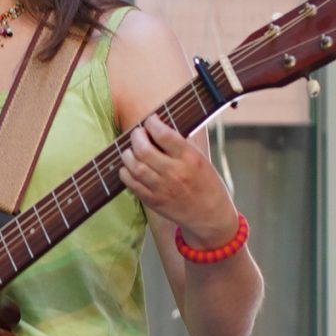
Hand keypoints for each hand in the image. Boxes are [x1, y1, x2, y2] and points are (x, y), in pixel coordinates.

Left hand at [120, 114, 236, 247]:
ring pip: (135, 166)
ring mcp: (162, 188)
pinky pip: (131, 184)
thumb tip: (161, 128)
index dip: (152, 123)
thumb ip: (182, 146)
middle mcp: (175, 172)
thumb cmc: (207, 184)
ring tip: (131, 150)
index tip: (150, 120)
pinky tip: (128, 167)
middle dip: (136, 137)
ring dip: (128, 154)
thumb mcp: (201, 160)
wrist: (209, 215)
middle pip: (144, 150)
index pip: (164, 135)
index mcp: (190, 158)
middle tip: (137, 133)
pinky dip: (125, 172)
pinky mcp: (153, 201)